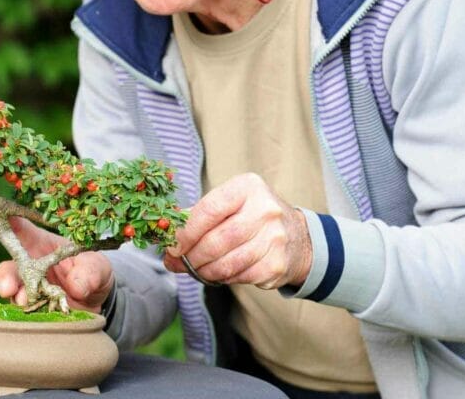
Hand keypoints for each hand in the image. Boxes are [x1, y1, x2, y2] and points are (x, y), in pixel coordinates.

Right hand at [0, 216, 114, 312]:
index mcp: (40, 244)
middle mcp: (29, 265)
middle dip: (4, 277)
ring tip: (26, 302)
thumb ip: (90, 272)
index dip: (3, 217)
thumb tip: (77, 287)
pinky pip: (24, 313)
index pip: (19, 227)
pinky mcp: (34, 309)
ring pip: (13, 292)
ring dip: (17, 297)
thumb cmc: (92, 272)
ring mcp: (29, 288)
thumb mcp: (98, 267)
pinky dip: (29, 315)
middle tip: (7, 287)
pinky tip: (36, 317)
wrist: (96, 302)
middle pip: (8, 267)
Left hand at [163, 173, 311, 289]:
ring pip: (225, 263)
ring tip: (196, 269)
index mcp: (248, 187)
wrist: (297, 237)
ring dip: (204, 271)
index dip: (185, 233)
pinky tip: (220, 273)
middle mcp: (265, 210)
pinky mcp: (276, 264)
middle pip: (216, 241)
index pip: (208, 210)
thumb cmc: (253, 217)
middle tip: (177, 263)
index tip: (172, 246)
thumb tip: (167, 240)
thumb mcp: (230, 204)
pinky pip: (238, 277)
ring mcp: (274, 238)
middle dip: (191, 256)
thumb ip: (198, 217)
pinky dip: (223, 278)